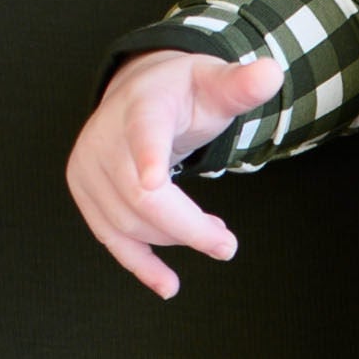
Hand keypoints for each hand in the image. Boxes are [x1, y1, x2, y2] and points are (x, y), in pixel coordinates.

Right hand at [66, 47, 286, 296]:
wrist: (139, 94)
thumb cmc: (183, 93)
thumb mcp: (214, 83)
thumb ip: (241, 85)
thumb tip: (273, 73)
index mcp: (142, 105)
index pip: (144, 131)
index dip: (149, 155)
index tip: (155, 180)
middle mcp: (105, 137)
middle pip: (142, 195)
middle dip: (186, 226)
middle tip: (228, 244)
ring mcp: (89, 168)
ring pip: (130, 222)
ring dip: (176, 239)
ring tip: (215, 233)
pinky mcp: (86, 194)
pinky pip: (110, 238)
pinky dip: (140, 264)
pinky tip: (168, 284)